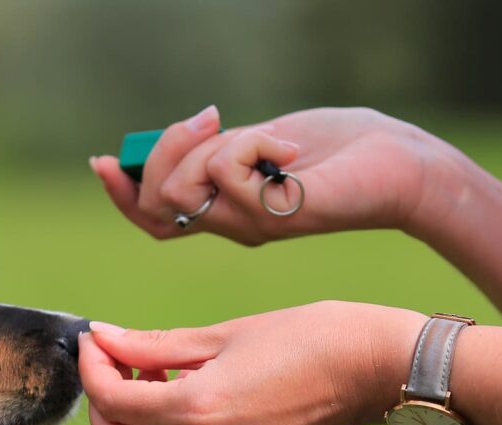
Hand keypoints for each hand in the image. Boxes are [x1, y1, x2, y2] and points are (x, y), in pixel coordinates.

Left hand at [78, 301, 426, 424]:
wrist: (379, 371)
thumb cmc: (311, 337)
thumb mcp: (226, 334)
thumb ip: (156, 344)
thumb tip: (103, 338)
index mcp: (199, 410)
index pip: (112, 401)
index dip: (92, 366)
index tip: (95, 336)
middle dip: (101, 400)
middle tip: (113, 357)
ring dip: (126, 420)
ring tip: (147, 372)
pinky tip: (174, 391)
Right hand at [90, 107, 450, 243]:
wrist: (399, 165)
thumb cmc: (337, 151)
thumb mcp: (260, 141)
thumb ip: (218, 148)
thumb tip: (178, 137)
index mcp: (222, 210)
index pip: (150, 218)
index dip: (121, 194)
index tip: (103, 161)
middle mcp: (229, 226)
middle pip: (156, 201)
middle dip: (166, 150)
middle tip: (210, 120)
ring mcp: (249, 225)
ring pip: (182, 190)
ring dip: (210, 148)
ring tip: (260, 138)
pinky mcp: (272, 216)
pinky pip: (229, 172)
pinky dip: (255, 143)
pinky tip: (291, 151)